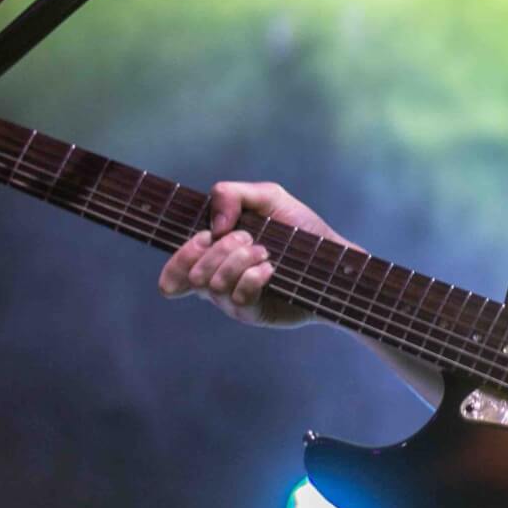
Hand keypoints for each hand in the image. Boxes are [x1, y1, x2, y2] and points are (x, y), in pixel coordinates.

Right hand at [157, 181, 347, 327]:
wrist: (333, 258)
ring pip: (212, 285)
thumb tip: (214, 227)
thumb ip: (231, 194)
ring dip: (240, 260)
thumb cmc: (298, 229)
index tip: (209, 234)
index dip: (184, 253)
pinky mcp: (253, 313)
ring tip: (265, 252)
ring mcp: (233, 300)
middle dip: (220, 249)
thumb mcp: (267, 198)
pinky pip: (238, 297)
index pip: (174, 270)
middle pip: (192, 273)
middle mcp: (217, 281)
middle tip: (249, 238)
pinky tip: (270, 268)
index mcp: (212, 256)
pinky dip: (253, 276)